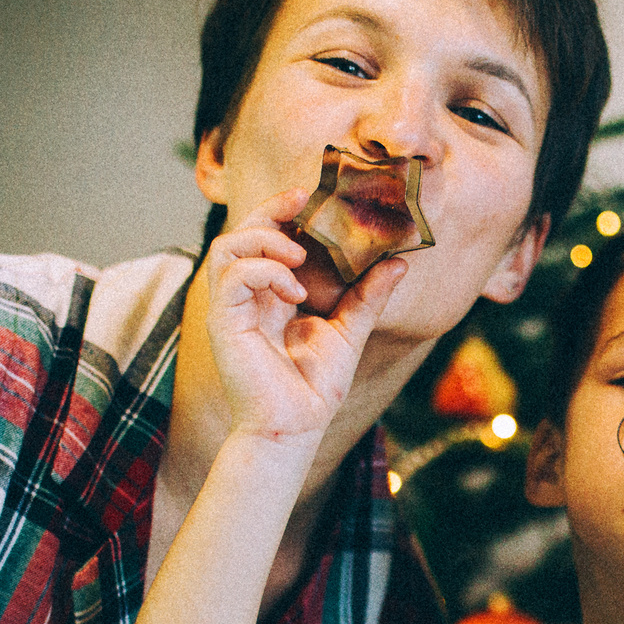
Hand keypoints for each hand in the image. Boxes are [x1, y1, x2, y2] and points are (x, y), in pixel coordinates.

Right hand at [203, 193, 410, 444]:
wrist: (295, 427)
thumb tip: (400, 263)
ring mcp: (231, 308)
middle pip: (241, 231)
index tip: (313, 196)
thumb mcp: (350, 331)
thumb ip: (367, 296)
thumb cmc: (314, 387)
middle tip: (303, 200)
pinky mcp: (223, 322)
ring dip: (265, 240)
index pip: (266, 237)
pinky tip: (295, 291)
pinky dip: (265, 271)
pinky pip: (232, 276)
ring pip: (227, 246)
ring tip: (300, 256)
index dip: (283, 211)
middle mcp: (246, 296)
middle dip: (271, 208)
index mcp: (270, 293)